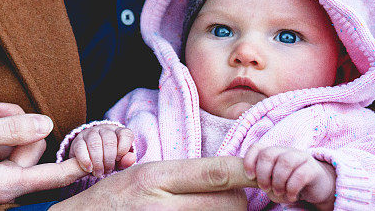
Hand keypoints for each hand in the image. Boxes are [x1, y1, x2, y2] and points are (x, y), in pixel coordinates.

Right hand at [0, 102, 85, 209]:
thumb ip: (9, 128)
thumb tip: (46, 122)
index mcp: (2, 186)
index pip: (52, 176)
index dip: (78, 164)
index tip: (101, 158)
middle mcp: (2, 192)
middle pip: (31, 150)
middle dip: (16, 123)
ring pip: (15, 151)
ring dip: (2, 129)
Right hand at [52, 156, 253, 209]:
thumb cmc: (112, 198)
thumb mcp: (141, 174)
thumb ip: (181, 176)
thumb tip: (225, 175)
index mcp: (156, 177)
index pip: (214, 173)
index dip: (245, 170)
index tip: (262, 167)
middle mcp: (162, 205)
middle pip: (229, 203)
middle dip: (239, 200)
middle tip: (232, 197)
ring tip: (210, 208)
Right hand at [68, 123, 135, 176]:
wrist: (89, 156)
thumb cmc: (109, 158)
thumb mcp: (119, 161)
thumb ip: (126, 161)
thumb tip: (131, 158)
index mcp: (118, 132)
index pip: (125, 134)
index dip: (123, 149)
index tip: (118, 160)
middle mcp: (104, 129)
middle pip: (109, 141)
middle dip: (109, 159)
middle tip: (107, 171)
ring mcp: (90, 133)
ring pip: (95, 143)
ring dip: (97, 161)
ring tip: (98, 172)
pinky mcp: (78, 140)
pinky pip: (80, 148)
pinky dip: (85, 160)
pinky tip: (89, 169)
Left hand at [243, 145, 335, 208]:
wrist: (318, 187)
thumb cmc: (290, 184)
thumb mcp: (274, 182)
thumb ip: (264, 180)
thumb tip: (258, 182)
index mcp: (274, 152)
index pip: (257, 148)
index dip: (250, 161)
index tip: (250, 177)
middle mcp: (286, 151)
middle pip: (268, 154)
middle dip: (263, 174)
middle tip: (265, 188)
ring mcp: (301, 157)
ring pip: (285, 162)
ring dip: (278, 181)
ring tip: (279, 193)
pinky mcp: (314, 168)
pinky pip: (300, 175)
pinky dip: (292, 188)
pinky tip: (292, 196)